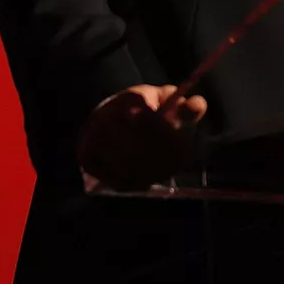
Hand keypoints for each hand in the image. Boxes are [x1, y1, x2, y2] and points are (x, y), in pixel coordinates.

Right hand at [76, 84, 207, 190]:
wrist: (112, 117)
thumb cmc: (149, 111)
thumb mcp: (170, 104)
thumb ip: (186, 107)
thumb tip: (197, 105)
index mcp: (131, 99)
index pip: (152, 124)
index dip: (171, 140)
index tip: (183, 147)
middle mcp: (106, 115)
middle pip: (139, 150)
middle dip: (163, 161)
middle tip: (177, 166)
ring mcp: (92, 136)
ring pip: (127, 167)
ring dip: (150, 175)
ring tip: (163, 172)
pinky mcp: (86, 156)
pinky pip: (114, 179)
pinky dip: (134, 184)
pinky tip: (146, 179)